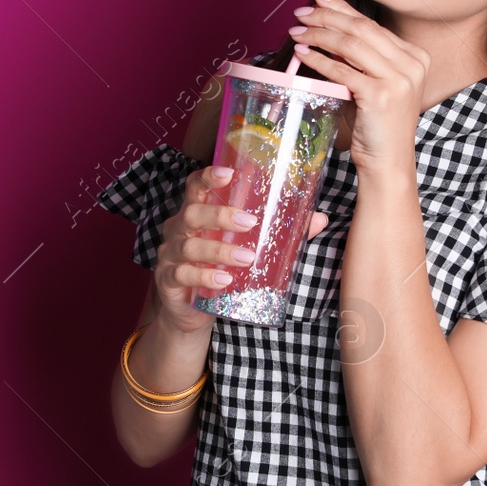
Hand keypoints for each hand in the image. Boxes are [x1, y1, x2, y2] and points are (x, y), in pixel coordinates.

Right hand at [155, 165, 329, 332]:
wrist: (192, 312)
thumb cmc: (219, 269)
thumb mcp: (243, 247)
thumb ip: (277, 233)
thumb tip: (319, 219)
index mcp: (196, 214)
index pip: (195, 187)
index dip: (208, 177)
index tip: (229, 173)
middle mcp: (178, 230)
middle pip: (191, 213)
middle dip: (219, 215)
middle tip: (250, 222)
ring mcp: (170, 255)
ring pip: (188, 246)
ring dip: (219, 251)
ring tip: (246, 258)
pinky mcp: (167, 280)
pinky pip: (182, 275)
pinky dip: (204, 277)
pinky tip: (224, 281)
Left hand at [289, 0, 431, 171]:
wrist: (388, 161)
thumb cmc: (375, 124)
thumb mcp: (370, 83)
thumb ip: (356, 58)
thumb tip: (323, 28)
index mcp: (414, 56)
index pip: (371, 24)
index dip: (342, 8)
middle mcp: (412, 63)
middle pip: (361, 29)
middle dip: (326, 17)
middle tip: (301, 13)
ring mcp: (400, 79)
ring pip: (351, 45)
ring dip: (318, 35)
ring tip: (296, 33)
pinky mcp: (382, 95)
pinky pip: (343, 70)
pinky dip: (319, 60)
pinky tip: (302, 55)